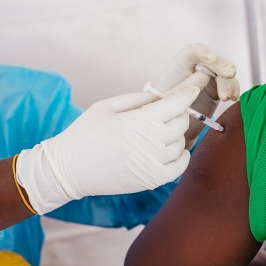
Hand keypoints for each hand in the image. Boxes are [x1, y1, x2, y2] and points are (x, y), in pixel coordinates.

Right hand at [15, 86, 199, 213]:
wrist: (68, 169)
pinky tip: (174, 149)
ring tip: (160, 131)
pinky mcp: (151, 180)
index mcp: (138, 120)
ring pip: (182, 143)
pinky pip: (180, 167)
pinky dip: (182, 156)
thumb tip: (162, 95)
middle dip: (178, 114)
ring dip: (176, 135)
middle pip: (182, 122)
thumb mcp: (107, 106)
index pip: (177, 103)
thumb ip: (138, 98)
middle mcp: (149, 142)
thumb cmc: (85, 133)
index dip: (189, 92)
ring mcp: (152, 163)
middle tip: (167, 112)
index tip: (197, 85)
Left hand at [153, 43, 240, 141]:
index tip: (210, 58)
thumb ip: (184, 87)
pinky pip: (229, 85)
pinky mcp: (218, 88)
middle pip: (213, 60)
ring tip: (226, 97)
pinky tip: (233, 98)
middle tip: (228, 73)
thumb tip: (205, 76)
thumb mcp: (168, 98)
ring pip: (224, 72)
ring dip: (228, 82)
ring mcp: (210, 76)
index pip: (191, 52)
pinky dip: (233, 90)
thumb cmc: (164, 106)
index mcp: (180, 65)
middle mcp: (197, 67)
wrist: (171, 122)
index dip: (202, 51)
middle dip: (222, 65)